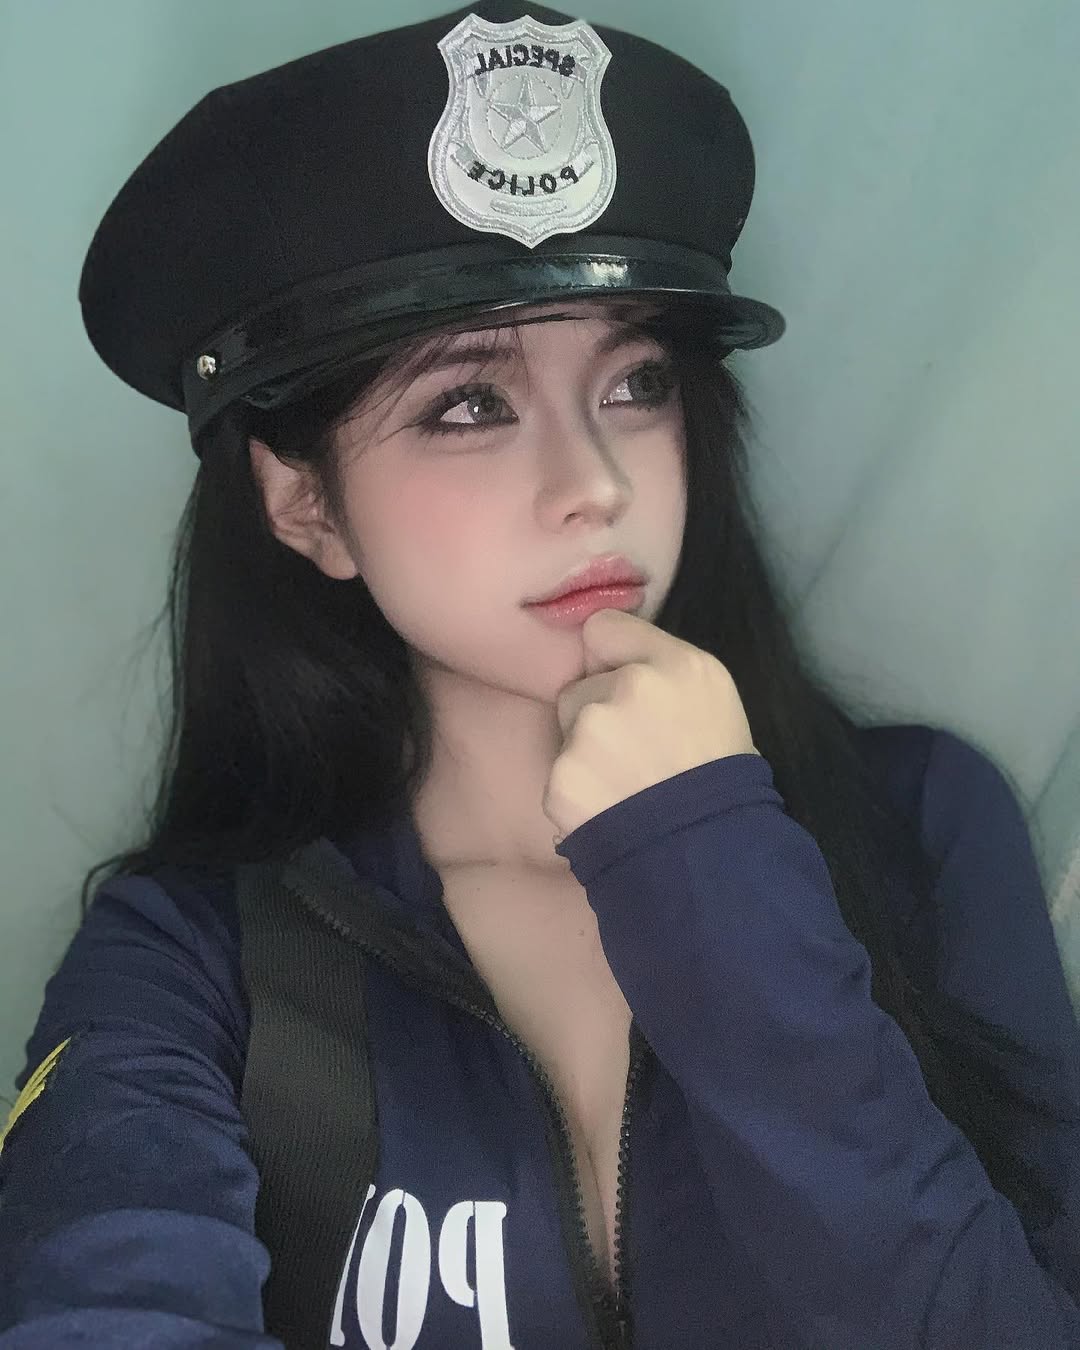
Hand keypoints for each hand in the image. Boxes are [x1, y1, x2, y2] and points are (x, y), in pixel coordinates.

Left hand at [543, 607, 759, 844]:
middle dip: (598, 711)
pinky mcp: (562, 779)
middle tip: (637, 750)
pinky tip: (612, 806)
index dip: (607, 657)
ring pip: (568, 731)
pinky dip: (579, 791)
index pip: (601, 628)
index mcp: (673, 664)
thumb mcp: (713, 696)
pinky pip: (561, 773)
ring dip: (587, 752)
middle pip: (580, 686)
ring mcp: (589, 735)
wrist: (706, 853)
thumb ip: (660, 662)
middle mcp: (627, 689)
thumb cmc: (720, 771)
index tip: (620, 682)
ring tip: (627, 783)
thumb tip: (606, 650)